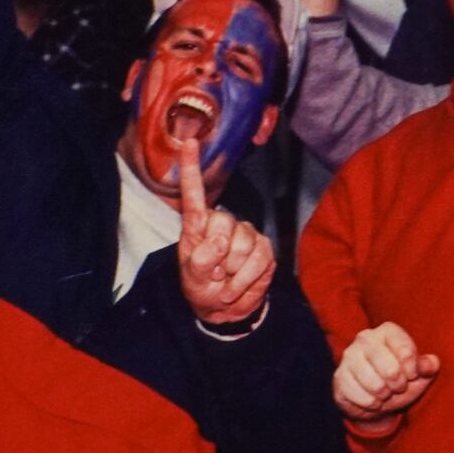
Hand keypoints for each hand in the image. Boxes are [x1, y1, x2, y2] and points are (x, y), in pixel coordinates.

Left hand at [176, 138, 274, 324]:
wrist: (227, 310)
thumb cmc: (203, 289)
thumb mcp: (192, 279)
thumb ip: (200, 260)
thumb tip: (220, 242)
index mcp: (197, 227)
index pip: (194, 194)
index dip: (191, 168)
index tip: (188, 142)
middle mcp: (223, 224)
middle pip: (223, 224)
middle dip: (219, 256)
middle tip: (215, 274)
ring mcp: (246, 234)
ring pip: (243, 243)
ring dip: (233, 272)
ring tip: (227, 281)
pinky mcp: (265, 248)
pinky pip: (260, 259)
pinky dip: (247, 279)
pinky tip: (240, 284)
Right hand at [333, 322, 439, 424]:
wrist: (375, 401)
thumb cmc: (400, 381)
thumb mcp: (419, 374)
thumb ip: (428, 366)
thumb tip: (432, 363)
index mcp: (387, 331)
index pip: (406, 351)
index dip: (413, 370)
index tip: (412, 375)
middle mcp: (365, 338)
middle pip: (391, 370)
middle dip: (399, 385)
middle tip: (397, 387)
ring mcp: (349, 357)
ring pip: (375, 385)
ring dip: (385, 396)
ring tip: (385, 393)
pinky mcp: (339, 377)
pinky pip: (361, 397)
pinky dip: (371, 404)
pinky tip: (372, 400)